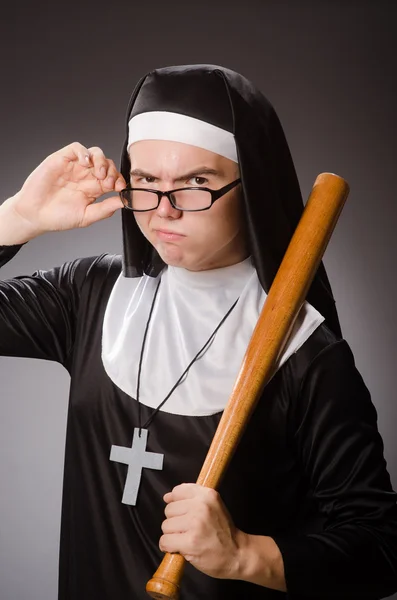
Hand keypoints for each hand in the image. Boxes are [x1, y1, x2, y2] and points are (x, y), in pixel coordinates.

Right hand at [2, 142, 125, 241]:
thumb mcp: (86, 216)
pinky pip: (76, 148)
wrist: (34, 215)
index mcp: (94, 189)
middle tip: (108, 183)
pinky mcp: (61, 159)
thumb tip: (124, 202)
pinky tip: (85, 163)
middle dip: (111, 172)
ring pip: (95, 153)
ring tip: (99, 174)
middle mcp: (86, 176)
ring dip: (101, 161)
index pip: (113, 178)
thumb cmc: (57, 217)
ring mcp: (74, 167)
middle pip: (107, 164)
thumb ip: (105, 209)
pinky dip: (84, 152)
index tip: (119, 188)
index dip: (119, 180)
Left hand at [160, 483, 245, 578]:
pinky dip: (169, 547)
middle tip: (189, 529)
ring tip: (188, 538)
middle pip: (169, 510)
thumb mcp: (213, 506)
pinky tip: (181, 548)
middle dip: (175, 522)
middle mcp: (201, 506)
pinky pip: (165, 541)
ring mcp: (195, 524)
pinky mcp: (190, 542)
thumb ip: (191, 498)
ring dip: (173, 535)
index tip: (182, 513)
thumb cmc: (224, 532)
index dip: (176, 503)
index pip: (178, 491)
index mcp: (207, 495)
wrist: (237, 554)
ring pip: (166, 526)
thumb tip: (167, 497)